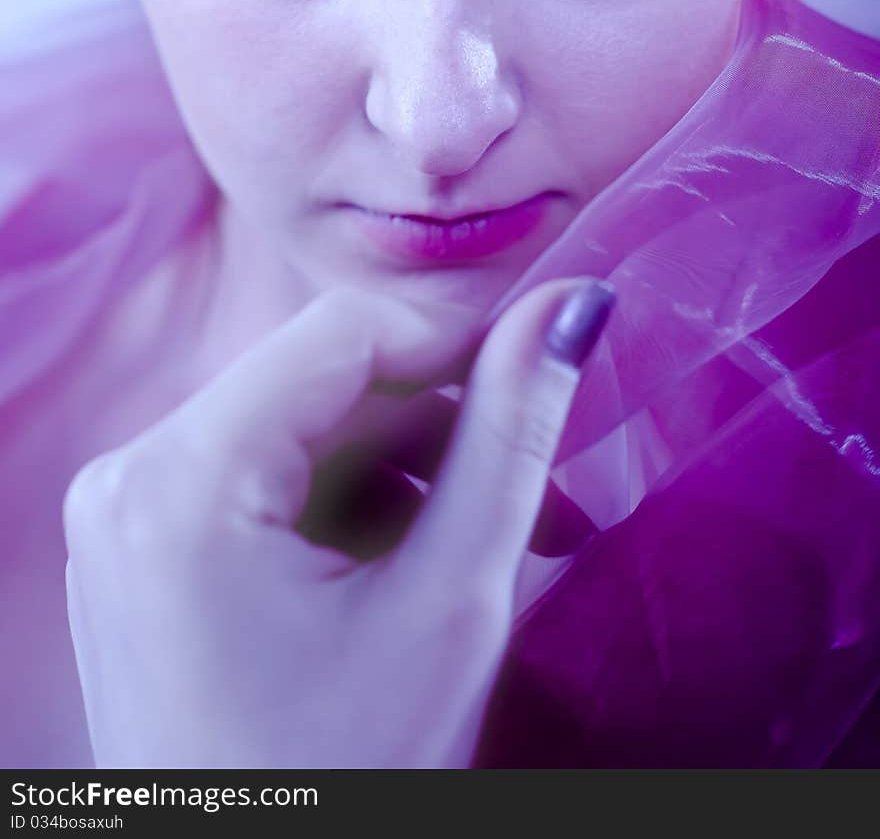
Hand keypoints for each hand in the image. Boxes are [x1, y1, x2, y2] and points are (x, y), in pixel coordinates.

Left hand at [62, 278, 613, 768]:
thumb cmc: (347, 784)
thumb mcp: (448, 604)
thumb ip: (509, 436)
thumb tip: (571, 306)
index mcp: (178, 479)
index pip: (343, 332)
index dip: (459, 336)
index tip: (551, 360)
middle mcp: (127, 478)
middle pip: (321, 386)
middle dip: (444, 426)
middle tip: (550, 482)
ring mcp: (127, 520)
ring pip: (302, 434)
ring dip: (409, 472)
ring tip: (505, 540)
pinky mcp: (146, 557)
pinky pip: (266, 486)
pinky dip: (351, 510)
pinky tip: (421, 566)